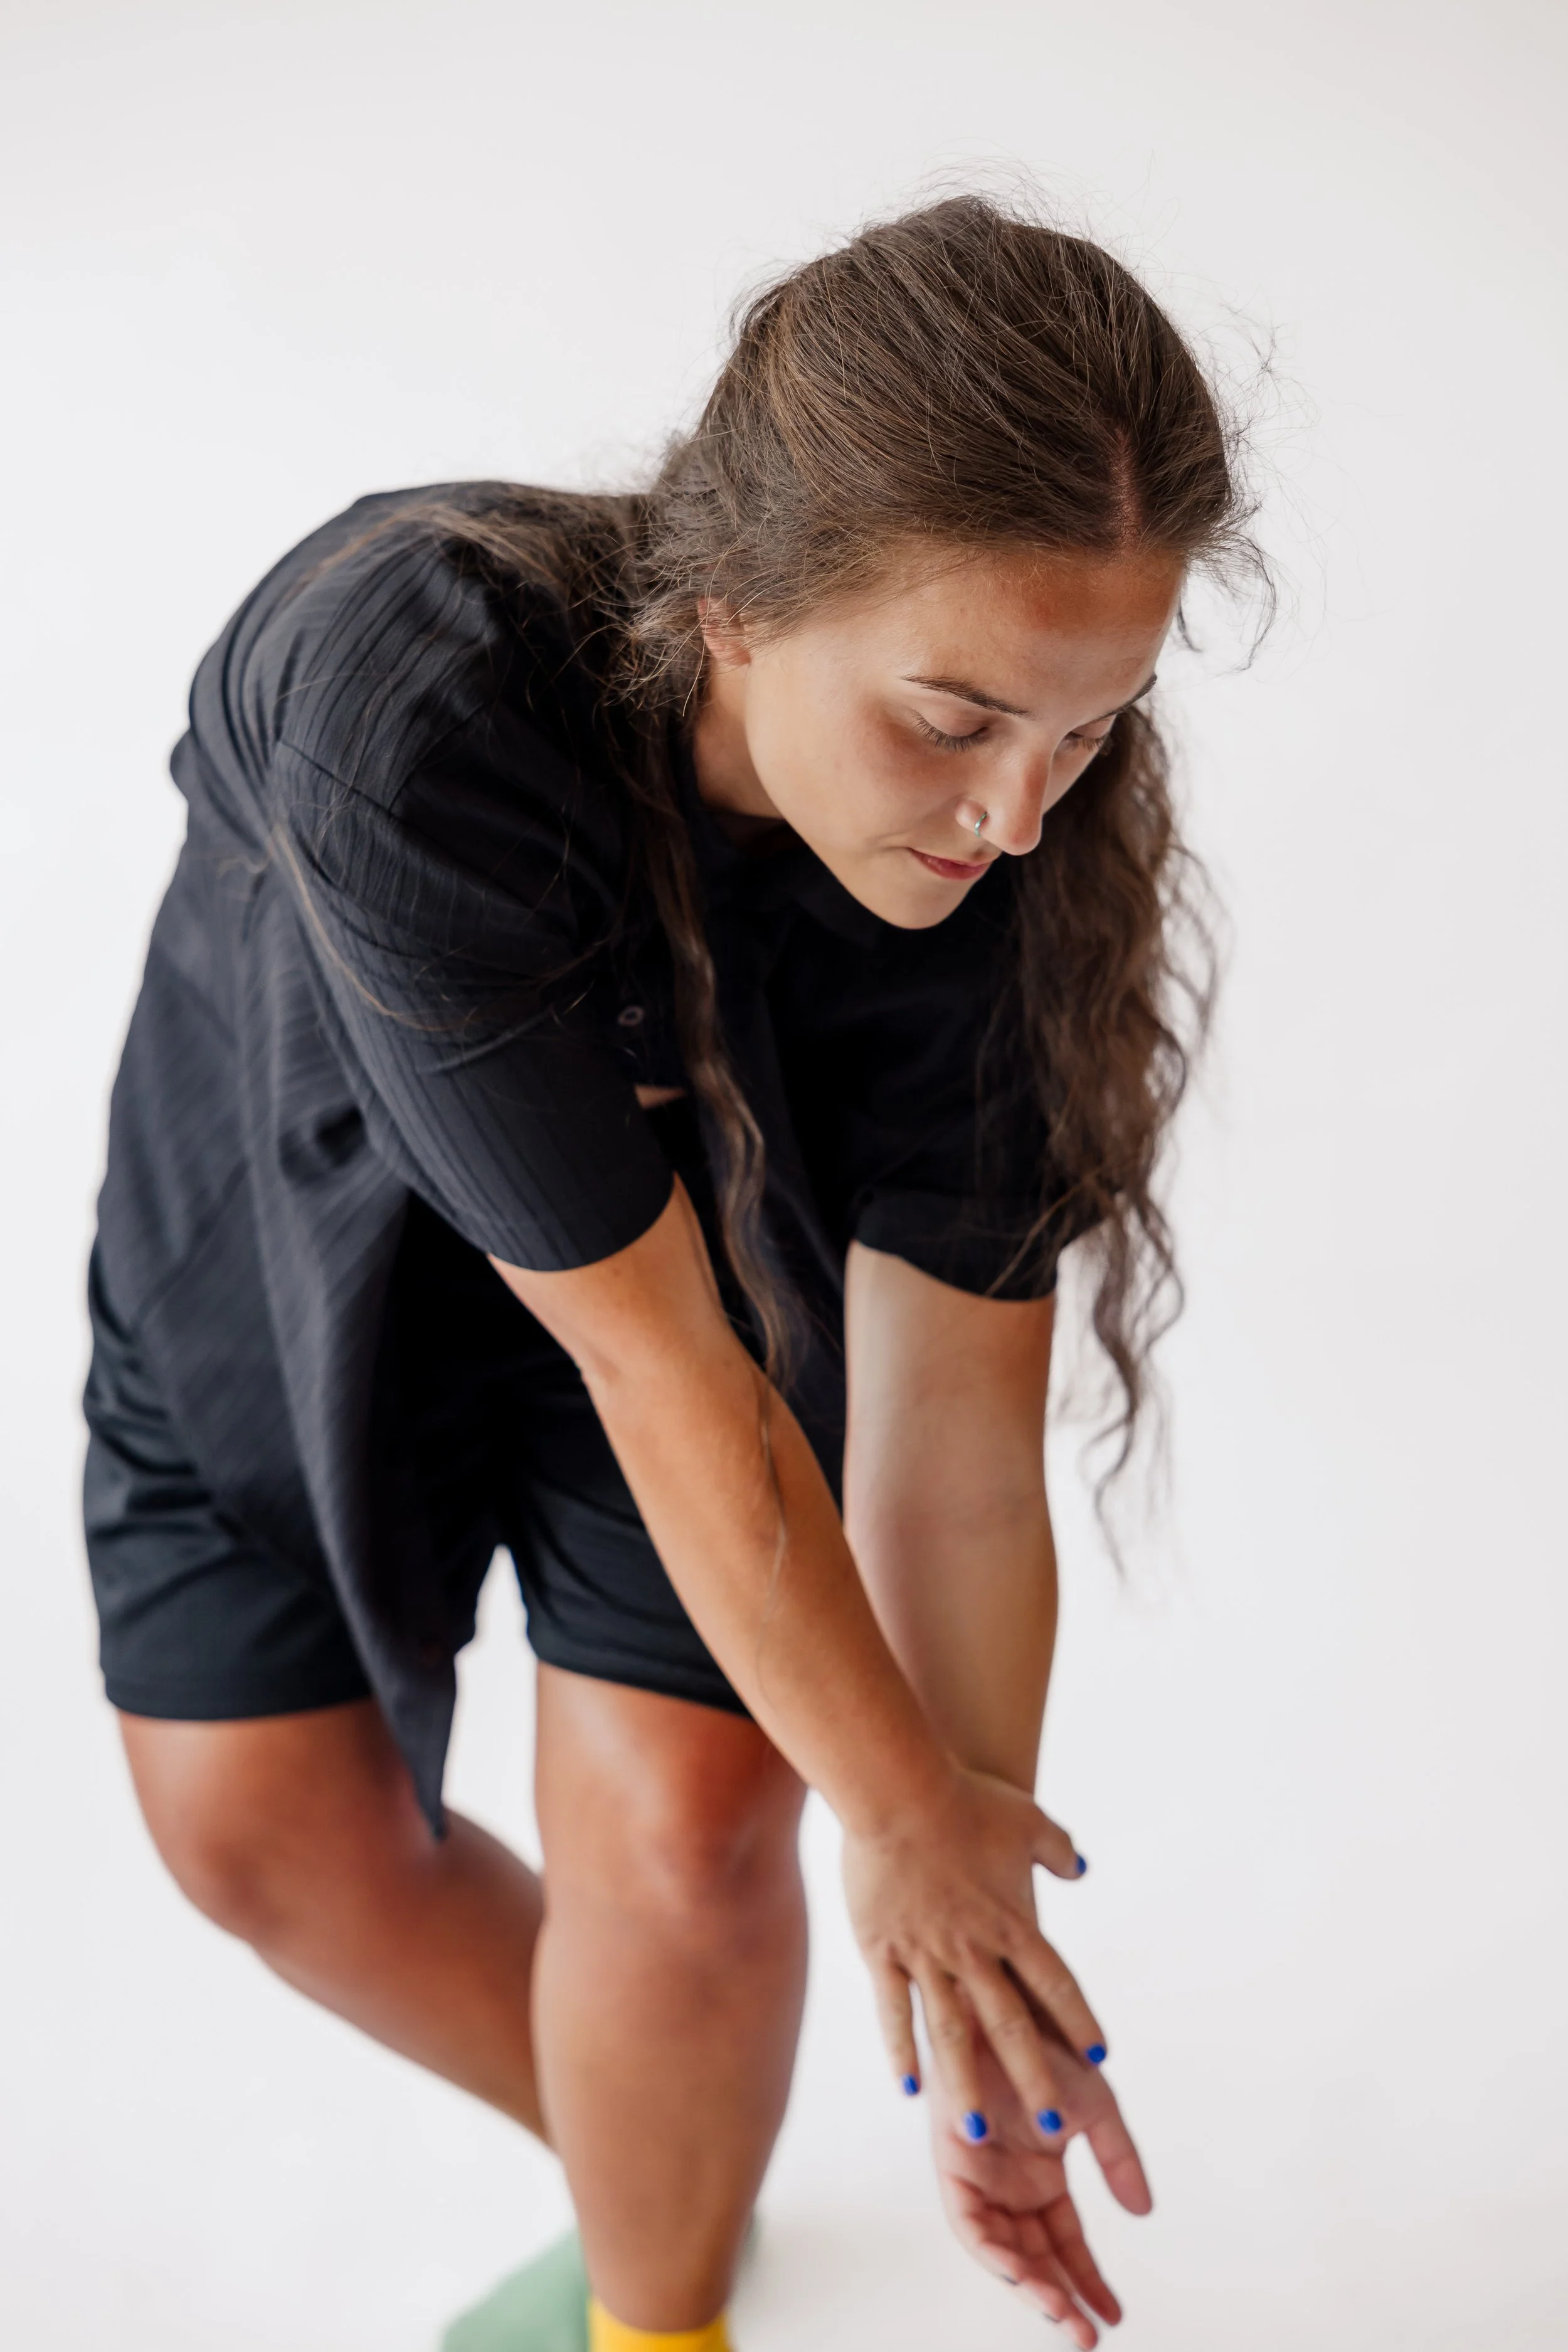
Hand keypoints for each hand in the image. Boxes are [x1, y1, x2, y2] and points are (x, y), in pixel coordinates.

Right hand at [840, 1761, 1104, 2135]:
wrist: (898, 1790)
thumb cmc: (964, 1799)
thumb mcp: (1026, 1819)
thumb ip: (1058, 1850)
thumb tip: (1082, 1869)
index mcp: (1011, 1921)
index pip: (1055, 1982)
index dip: (1078, 2020)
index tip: (1100, 2058)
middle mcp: (973, 1948)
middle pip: (1009, 2023)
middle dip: (1031, 2077)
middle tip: (1049, 2125)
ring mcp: (925, 1954)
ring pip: (950, 2032)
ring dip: (964, 2083)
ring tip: (974, 2130)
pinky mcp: (882, 1951)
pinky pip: (894, 2011)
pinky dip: (900, 2051)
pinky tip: (908, 2088)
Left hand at [929, 2017, 1151, 2345]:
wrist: (1003, 1998)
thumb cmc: (1044, 2042)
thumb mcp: (1096, 2104)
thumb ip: (1117, 2157)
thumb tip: (1143, 2212)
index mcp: (1041, 2174)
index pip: (1065, 2241)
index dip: (1088, 2279)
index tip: (1115, 2316)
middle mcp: (1008, 2183)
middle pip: (1034, 2257)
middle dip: (1060, 2300)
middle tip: (1089, 2337)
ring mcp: (980, 2177)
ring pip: (1001, 2252)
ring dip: (1029, 2287)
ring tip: (1062, 2317)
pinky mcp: (952, 2165)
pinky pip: (970, 2225)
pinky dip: (994, 2253)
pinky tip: (1022, 2275)